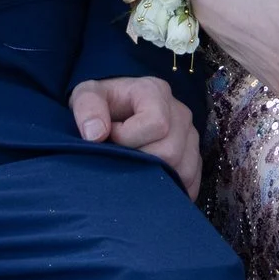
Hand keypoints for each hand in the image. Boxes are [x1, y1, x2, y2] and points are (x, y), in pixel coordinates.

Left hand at [71, 76, 202, 197]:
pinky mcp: (193, 154)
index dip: (129, 138)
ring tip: (133, 165)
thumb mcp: (85, 95)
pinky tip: (151, 185)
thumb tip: (95, 134)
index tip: (110, 136)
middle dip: (139, 161)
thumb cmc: (102, 103)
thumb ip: (86, 108)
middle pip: (171, 151)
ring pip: (184, 170)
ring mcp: (189, 134)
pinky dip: (173, 188)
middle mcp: (179, 112)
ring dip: (155, 177)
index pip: (157, 124)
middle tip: (121, 155)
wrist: (116, 107)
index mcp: (155, 92)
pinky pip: (192, 180)